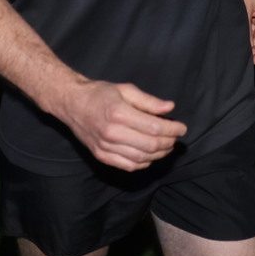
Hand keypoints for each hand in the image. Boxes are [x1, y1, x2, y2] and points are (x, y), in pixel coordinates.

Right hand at [54, 79, 186, 171]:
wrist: (72, 104)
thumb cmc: (100, 93)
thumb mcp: (125, 89)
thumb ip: (148, 101)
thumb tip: (170, 108)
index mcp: (119, 113)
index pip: (154, 127)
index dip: (172, 129)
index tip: (182, 128)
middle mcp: (112, 132)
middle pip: (150, 145)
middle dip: (168, 143)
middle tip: (175, 138)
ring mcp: (105, 147)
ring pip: (141, 158)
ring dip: (159, 155)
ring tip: (166, 146)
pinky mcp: (101, 156)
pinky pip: (128, 166)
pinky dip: (143, 163)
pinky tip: (150, 156)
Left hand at [237, 0, 254, 64]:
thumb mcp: (245, 10)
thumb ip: (246, 30)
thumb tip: (245, 48)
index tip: (252, 62)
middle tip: (243, 60)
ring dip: (250, 44)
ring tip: (239, 51)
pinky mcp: (253, 13)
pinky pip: (252, 29)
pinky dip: (246, 35)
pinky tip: (238, 41)